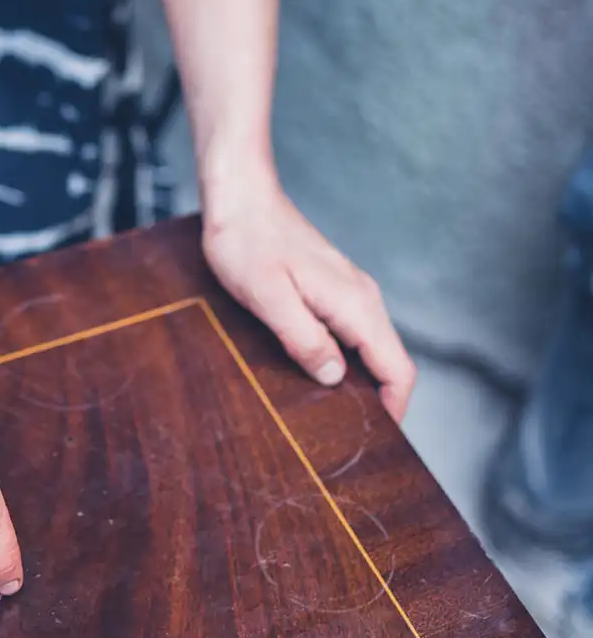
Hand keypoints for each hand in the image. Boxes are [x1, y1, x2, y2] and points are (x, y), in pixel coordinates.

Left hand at [202, 174, 416, 420]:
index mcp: (355, 304)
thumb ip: (305, 339)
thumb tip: (335, 377)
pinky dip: (340, 357)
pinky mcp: (328, 287)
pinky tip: (313, 370)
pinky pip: (347, 332)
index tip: (377, 441)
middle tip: (346, 435)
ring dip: (356, 380)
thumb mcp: (269, 299)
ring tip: (327, 411)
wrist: (239, 197)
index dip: (395, 408)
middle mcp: (361, 298)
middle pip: (387, 361)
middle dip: (376, 400)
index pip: (397, 368)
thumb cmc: (247, 242)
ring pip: (366, 347)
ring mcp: (346, 291)